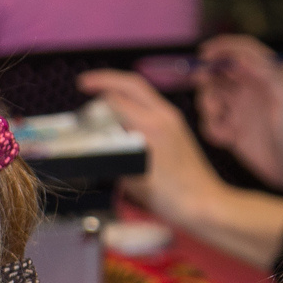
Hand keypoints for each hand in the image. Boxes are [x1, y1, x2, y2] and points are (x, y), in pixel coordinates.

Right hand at [79, 69, 232, 232]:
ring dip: (119, 89)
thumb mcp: (133, 178)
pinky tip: (119, 113)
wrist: (204, 203)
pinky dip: (131, 101)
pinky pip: (149, 104)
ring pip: (142, 92)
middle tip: (83, 83)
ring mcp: (172, 120)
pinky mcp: (175, 127)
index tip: (78, 110)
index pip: (116, 100)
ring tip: (98, 95)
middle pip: (132, 84)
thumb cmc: (170, 195)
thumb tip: (94, 146)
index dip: (93, 103)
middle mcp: (164, 116)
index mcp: (152, 126)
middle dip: (105, 80)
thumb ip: (112, 158)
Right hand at [194, 35, 282, 191]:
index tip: (204, 54)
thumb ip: (268, 72)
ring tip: (218, 117)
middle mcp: (252, 90)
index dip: (222, 47)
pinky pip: (211, 124)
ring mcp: (241, 111)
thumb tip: (240, 58)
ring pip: (211, 97)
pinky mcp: (233, 132)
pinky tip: (225, 139)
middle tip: (203, 84)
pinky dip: (211, 129)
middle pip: (219, 72)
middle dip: (207, 76)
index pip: (242, 51)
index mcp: (268, 76)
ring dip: (208, 105)